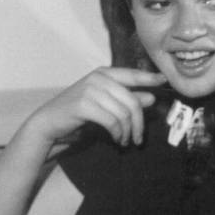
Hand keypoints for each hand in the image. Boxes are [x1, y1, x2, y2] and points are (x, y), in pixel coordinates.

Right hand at [25, 67, 168, 148]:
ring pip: (124, 113)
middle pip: (132, 101)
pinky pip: (112, 121)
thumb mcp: (106, 106)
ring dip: (127, 132)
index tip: (164, 81)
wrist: (49, 124)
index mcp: (104, 74)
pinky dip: (117, 133)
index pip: (132, 75)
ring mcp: (90, 89)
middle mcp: (98, 78)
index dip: (149, 78)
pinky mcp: (84, 104)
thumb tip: (150, 98)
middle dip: (139, 123)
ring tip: (124, 141)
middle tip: (138, 139)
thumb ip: (126, 100)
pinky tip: (116, 139)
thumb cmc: (78, 115)